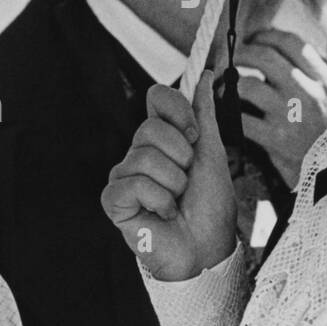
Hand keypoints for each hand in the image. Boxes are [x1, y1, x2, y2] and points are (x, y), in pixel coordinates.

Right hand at [102, 70, 236, 281]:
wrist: (206, 250)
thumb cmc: (210, 207)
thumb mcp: (212, 154)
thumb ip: (204, 115)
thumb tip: (205, 76)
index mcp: (162, 138)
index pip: (157, 97)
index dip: (178, 111)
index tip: (194, 135)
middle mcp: (138, 152)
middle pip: (150, 127)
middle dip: (181, 156)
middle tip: (187, 179)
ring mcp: (124, 175)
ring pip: (145, 157)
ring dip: (174, 184)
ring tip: (177, 201)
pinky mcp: (114, 200)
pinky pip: (134, 184)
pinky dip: (159, 201)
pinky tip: (163, 214)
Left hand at [233, 28, 326, 187]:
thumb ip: (310, 74)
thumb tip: (275, 48)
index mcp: (323, 79)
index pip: (290, 43)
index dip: (264, 36)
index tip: (252, 39)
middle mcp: (308, 92)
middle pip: (263, 56)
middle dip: (239, 54)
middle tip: (227, 60)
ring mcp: (291, 115)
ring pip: (248, 85)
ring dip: (227, 85)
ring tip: (221, 89)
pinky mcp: (276, 139)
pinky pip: (241, 119)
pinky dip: (227, 115)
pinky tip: (223, 116)